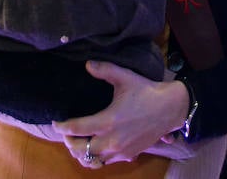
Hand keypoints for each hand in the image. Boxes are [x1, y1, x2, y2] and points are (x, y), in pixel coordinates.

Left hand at [52, 61, 190, 164]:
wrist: (170, 108)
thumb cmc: (146, 91)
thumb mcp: (125, 77)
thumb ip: (104, 70)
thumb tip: (87, 64)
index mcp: (107, 120)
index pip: (76, 129)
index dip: (61, 127)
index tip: (56, 122)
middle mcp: (111, 140)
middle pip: (79, 149)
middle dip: (68, 142)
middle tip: (66, 133)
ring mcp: (120, 150)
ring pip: (92, 160)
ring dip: (81, 153)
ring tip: (78, 143)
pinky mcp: (128, 155)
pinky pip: (106, 162)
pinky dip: (96, 157)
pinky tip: (96, 148)